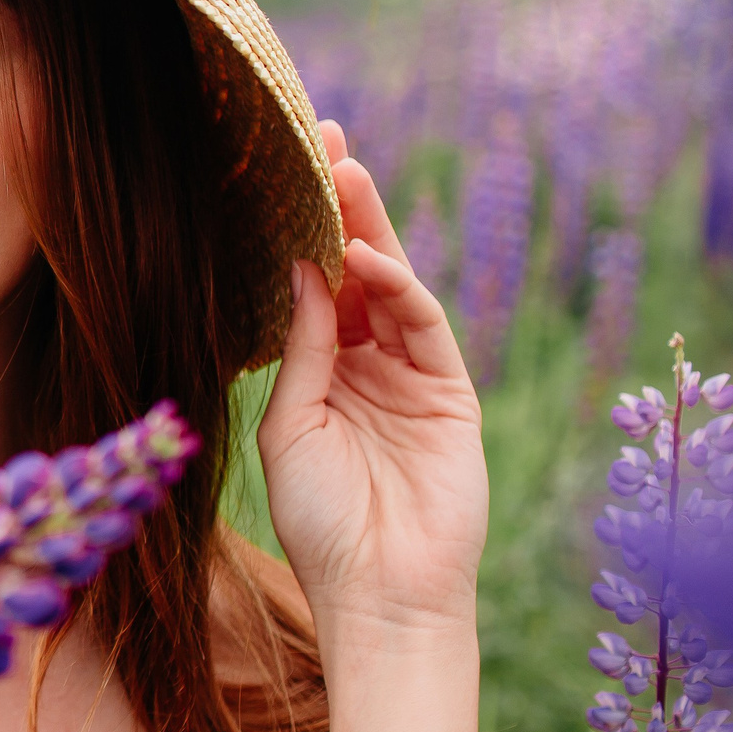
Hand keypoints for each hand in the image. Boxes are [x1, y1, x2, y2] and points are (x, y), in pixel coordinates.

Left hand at [259, 122, 487, 644]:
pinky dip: (399, 289)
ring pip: (393, 286)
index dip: (302, 232)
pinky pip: (423, 326)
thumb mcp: (290, 425)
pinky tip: (365, 259)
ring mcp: (413, 376)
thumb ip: (300, 348)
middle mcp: (367, 365)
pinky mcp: (451, 393)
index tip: (281, 174)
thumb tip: (301, 268)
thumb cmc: (319, 522)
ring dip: (370, 230)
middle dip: (343, 206)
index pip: (314, 286)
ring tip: (342, 173)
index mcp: (321, 372)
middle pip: (357, 270)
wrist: (378, 593)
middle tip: (324, 138)